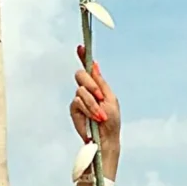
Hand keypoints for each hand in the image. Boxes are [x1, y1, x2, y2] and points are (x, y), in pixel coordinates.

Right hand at [70, 53, 120, 180]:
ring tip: (100, 116)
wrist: (106, 138)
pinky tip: (93, 118)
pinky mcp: (74, 111)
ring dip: (92, 104)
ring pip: (81, 91)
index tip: (80, 47)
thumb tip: (94, 65)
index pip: (88, 68)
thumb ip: (100, 82)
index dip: (83, 57)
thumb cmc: (112, 121)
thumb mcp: (110, 98)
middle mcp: (87, 90)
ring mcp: (79, 100)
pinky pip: (77, 103)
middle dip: (91, 85)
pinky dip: (87, 110)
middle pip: (81, 75)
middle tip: (100, 96)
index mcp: (98, 86)